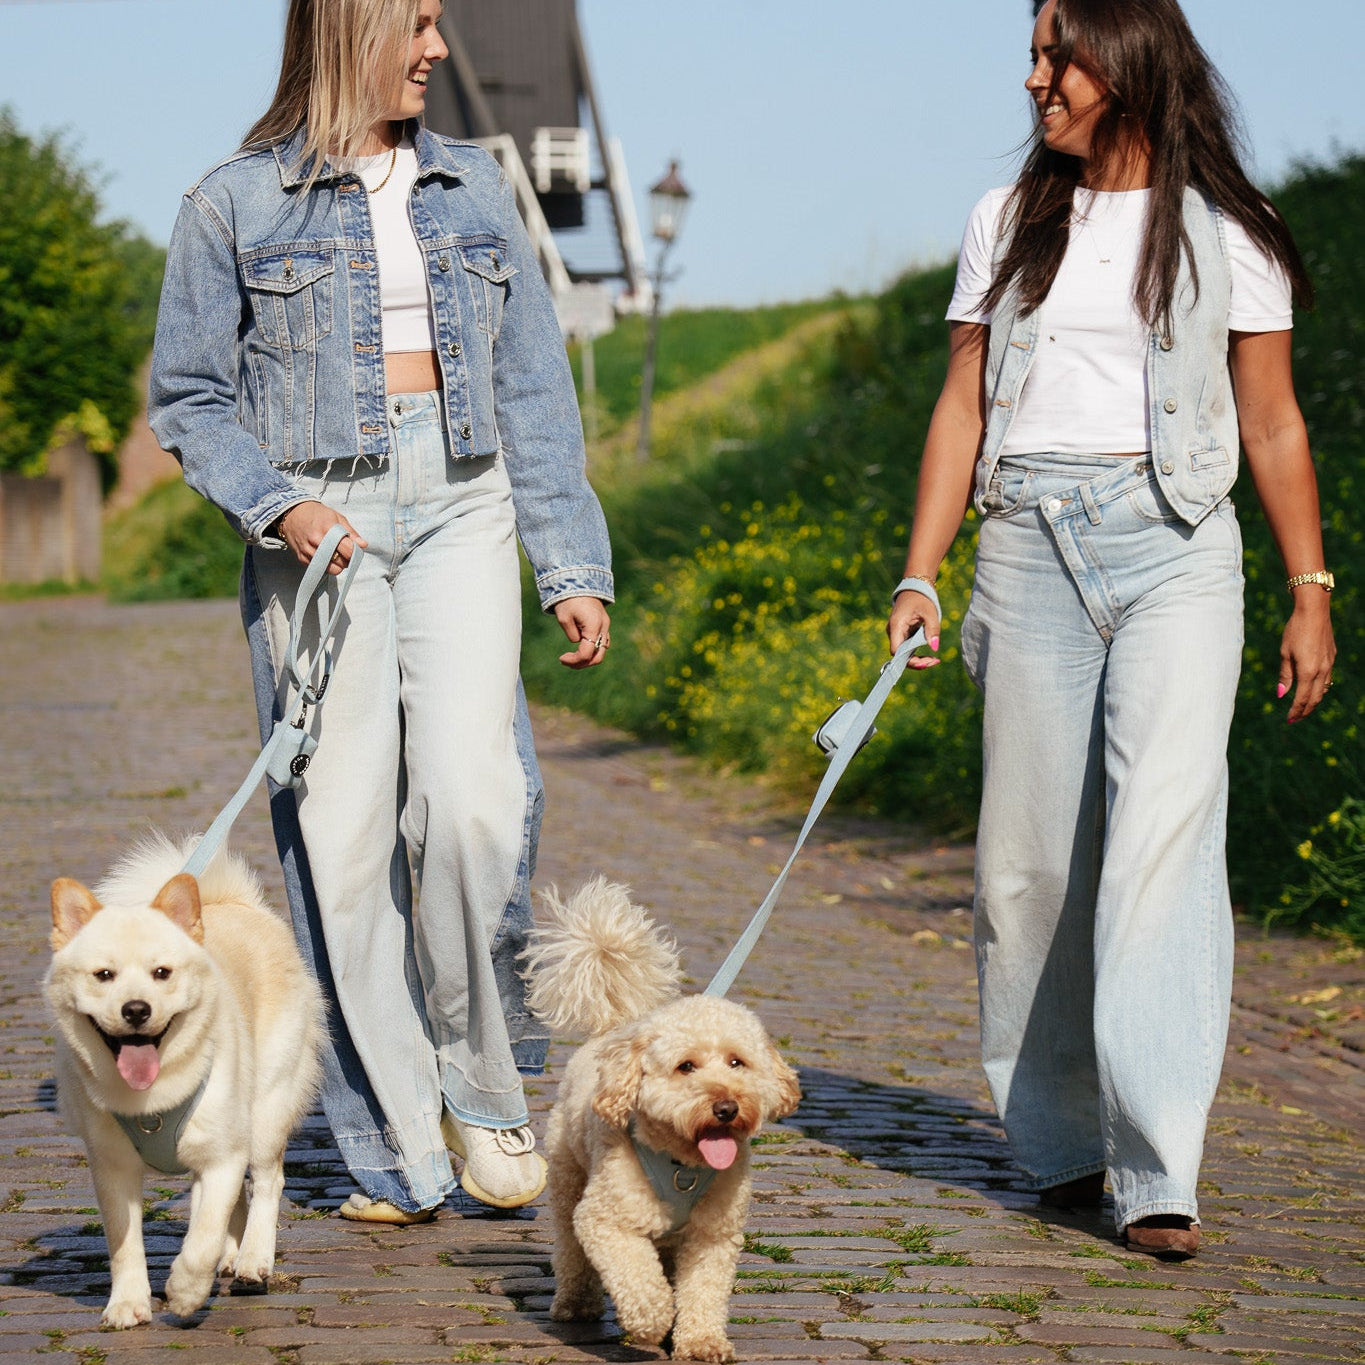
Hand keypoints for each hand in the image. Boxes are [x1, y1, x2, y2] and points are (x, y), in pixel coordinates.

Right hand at [276, 501, 367, 575]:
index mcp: (328, 530)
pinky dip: (324, 565)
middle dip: (346, 560)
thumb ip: (351, 533)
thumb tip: (363, 545)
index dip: (354, 553)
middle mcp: (317, 542)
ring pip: (331, 569)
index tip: (354, 550)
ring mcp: (308, 551)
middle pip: (341, 563)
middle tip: (344, 552)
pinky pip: (319, 569)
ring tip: (334, 554)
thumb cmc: (317, 514)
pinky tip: (323, 554)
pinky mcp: (302, 558)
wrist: (292, 513)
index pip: (348, 551)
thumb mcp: (337, 517)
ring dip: (336, 565)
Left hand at [553, 597, 610, 668]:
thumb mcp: (564, 618)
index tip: (561, 658)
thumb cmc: (568, 598)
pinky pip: (601, 642)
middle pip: (598, 656)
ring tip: (573, 656)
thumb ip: (572, 635)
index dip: (574, 661)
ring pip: (602, 650)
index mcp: (594, 626)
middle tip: (567, 661)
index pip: (586, 653)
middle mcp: (603, 627)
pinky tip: (580, 646)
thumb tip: (578, 642)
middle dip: (582, 663)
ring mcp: (606, 625)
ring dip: (588, 656)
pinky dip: (592, 648)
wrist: (578, 580)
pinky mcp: (603, 623)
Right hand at [888, 591, 940, 670]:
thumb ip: (933, 630)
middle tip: (935, 661)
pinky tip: (930, 655)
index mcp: (896, 626)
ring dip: (918, 659)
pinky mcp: (901, 633)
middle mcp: (893, 631)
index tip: (926, 663)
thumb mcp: (930, 613)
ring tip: (935, 660)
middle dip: (917, 662)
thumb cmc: (922, 598)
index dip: (909, 660)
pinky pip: (907, 648)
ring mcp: (896, 633)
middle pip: (900, 655)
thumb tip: (934, 648)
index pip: (897, 651)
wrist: (915, 587)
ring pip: (904, 653)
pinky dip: (917, 653)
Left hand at [1278, 597, 1335, 722]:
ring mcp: (1329, 664)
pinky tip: (1312, 689)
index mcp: (1308, 671)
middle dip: (1305, 711)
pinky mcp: (1332, 657)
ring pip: (1323, 689)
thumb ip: (1285, 675)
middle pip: (1315, 698)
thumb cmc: (1295, 630)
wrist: (1314, 611)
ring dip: (1313, 701)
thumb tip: (1281, 695)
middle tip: (1295, 719)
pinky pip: (1327, 679)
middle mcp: (1322, 670)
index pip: (1301, 698)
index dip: (1295, 711)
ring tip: (1303, 708)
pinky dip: (1319, 688)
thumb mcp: (1285, 653)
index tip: (1289, 720)